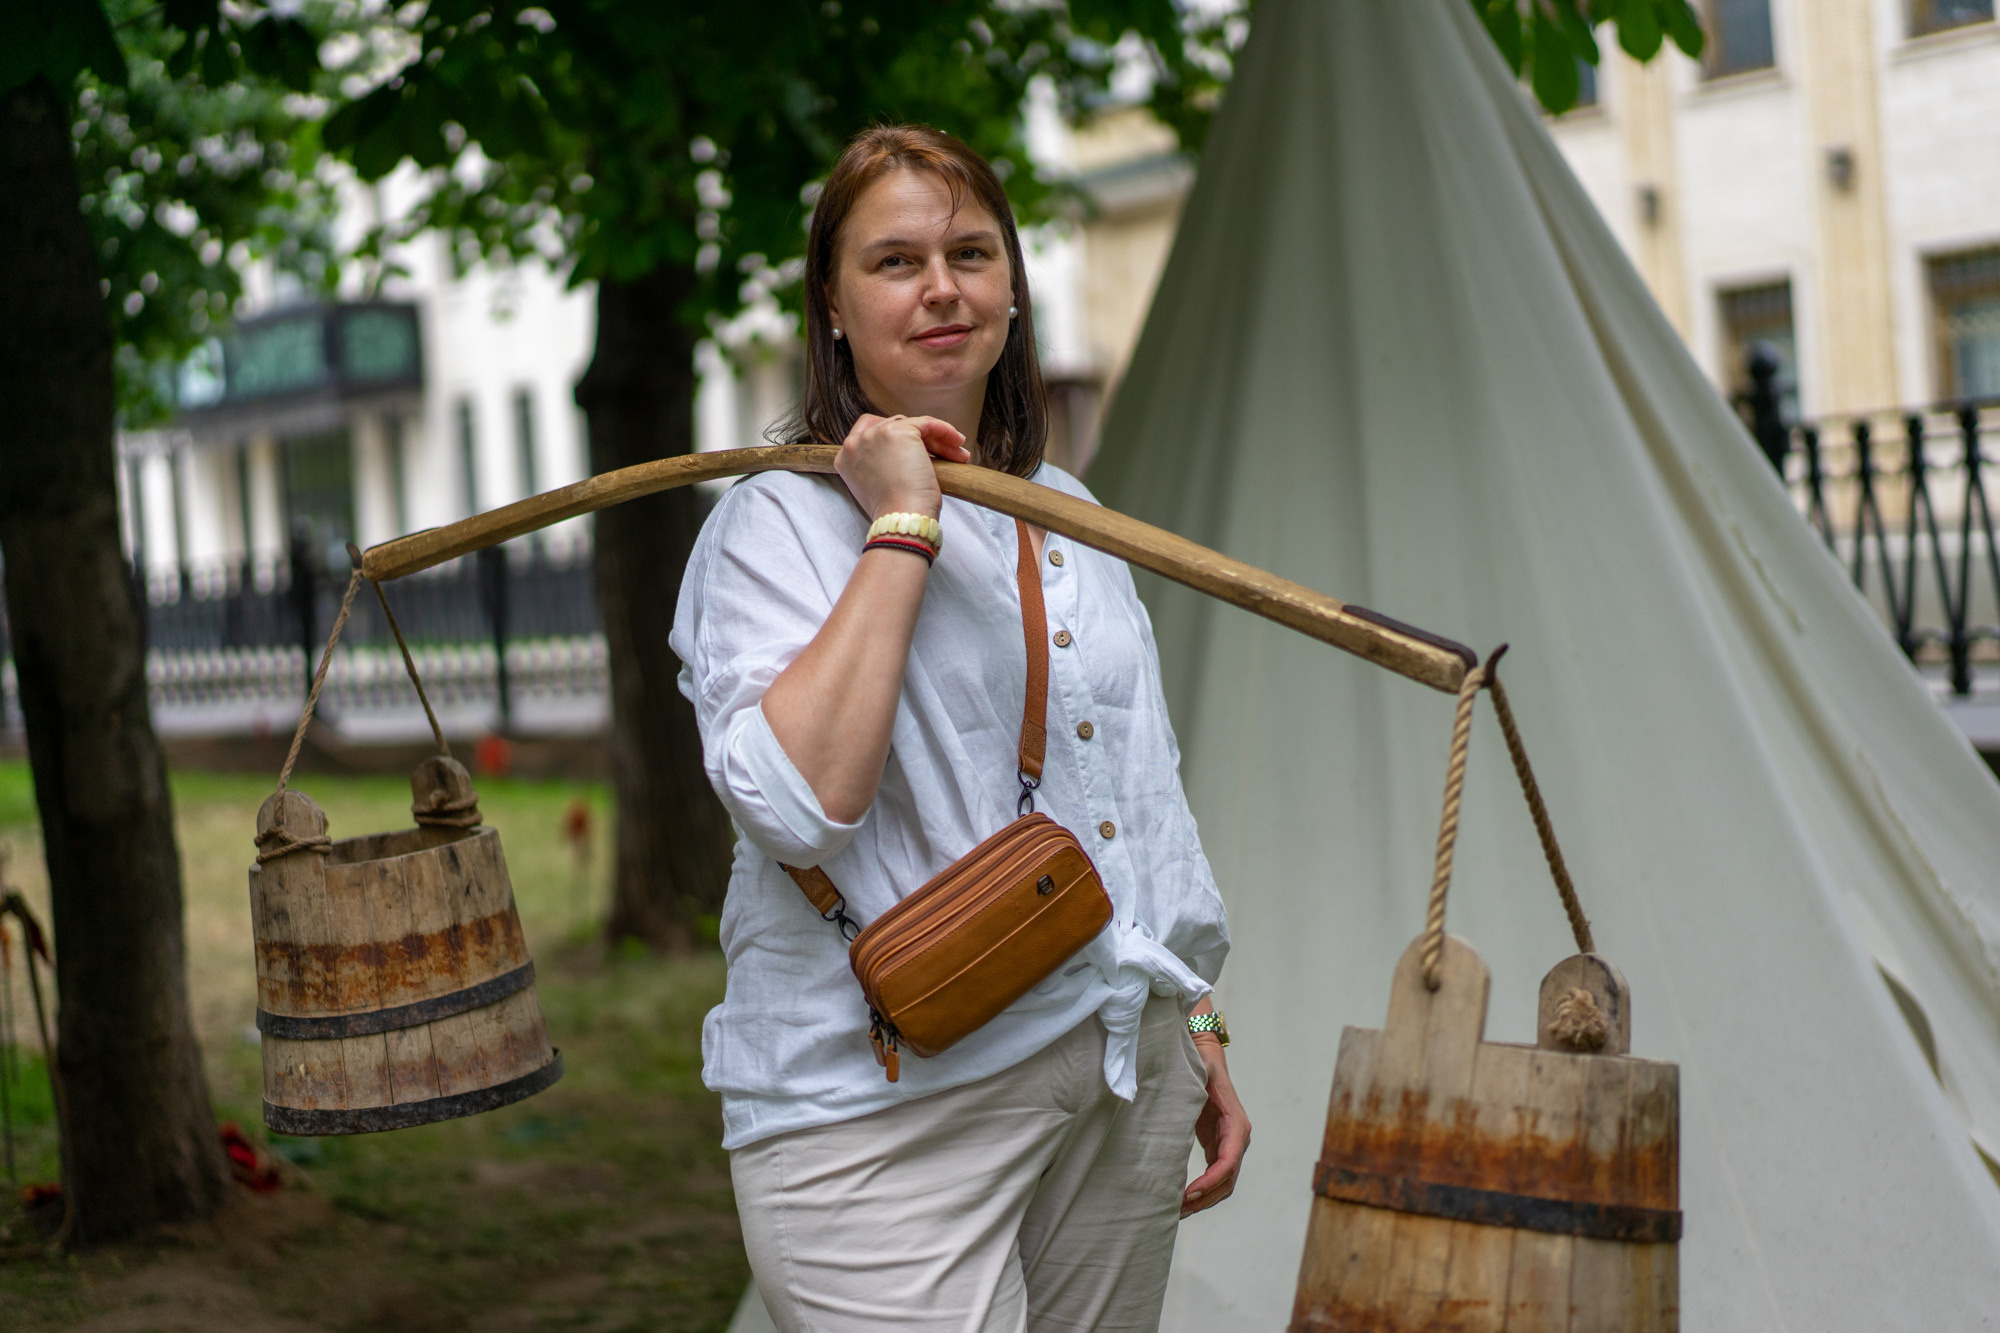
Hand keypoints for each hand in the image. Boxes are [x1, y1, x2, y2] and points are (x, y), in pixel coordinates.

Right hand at [835, 413, 970, 522]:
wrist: (902, 519)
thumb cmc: (895, 513)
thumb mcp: (876, 488)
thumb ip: (879, 467)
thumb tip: (905, 457)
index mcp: (845, 457)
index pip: (870, 433)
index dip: (896, 441)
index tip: (918, 453)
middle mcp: (855, 442)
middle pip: (892, 426)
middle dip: (919, 440)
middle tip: (942, 456)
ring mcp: (875, 434)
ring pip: (912, 426)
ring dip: (935, 441)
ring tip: (955, 456)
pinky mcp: (899, 430)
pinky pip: (927, 423)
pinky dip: (945, 431)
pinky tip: (958, 443)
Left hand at [1182, 1036, 1249, 1217]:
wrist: (1206, 1057)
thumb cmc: (1199, 1064)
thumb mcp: (1196, 1074)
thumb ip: (1192, 1087)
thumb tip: (1178, 1103)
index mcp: (1236, 1124)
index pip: (1228, 1162)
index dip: (1210, 1181)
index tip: (1189, 1194)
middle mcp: (1238, 1138)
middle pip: (1227, 1180)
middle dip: (1205, 1198)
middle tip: (1178, 1210)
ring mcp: (1230, 1144)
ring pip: (1224, 1184)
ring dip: (1204, 1200)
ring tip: (1177, 1211)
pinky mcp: (1219, 1146)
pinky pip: (1215, 1176)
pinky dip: (1203, 1191)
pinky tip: (1182, 1199)